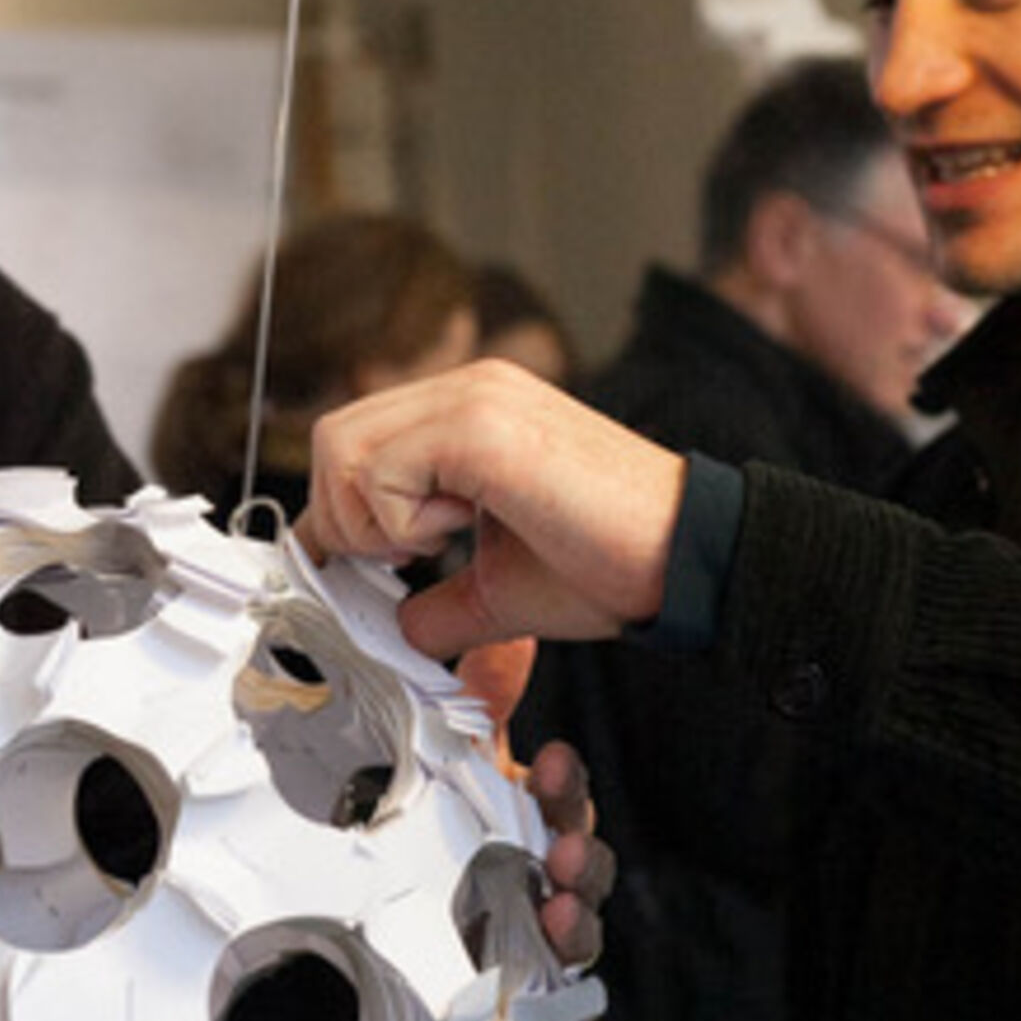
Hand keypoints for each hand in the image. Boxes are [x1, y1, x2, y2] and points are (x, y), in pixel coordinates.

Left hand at [301, 358, 687, 647]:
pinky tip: (464, 530)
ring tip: (441, 543)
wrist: (687, 557)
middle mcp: (469, 389)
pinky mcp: (483, 427)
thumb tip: (396, 630)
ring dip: (372, 519)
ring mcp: (476, 398)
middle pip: (334, 440)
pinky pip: (383, 471)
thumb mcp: (501, 589)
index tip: (353, 570)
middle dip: (346, 518)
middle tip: (404, 561)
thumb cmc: (612, 563)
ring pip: (343, 448)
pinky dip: (401, 522)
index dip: (338, 512)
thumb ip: (439, 600)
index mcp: (471, 411)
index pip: (357, 441)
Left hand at [449, 636, 613, 972]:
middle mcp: (540, 861)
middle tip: (562, 843)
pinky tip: (549, 937)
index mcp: (529, 809)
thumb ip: (484, 693)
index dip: (565, 781)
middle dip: (580, 848)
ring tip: (558, 898)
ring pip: (578, 912)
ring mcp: (531, 914)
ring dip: (578, 904)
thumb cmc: (433, 808)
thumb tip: (510, 637)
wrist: (381, 886)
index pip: (564, 795)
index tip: (551, 760)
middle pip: (582, 858)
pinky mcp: (515, 959)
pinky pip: (552, 962)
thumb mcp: (453, 750)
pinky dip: (559, 951)